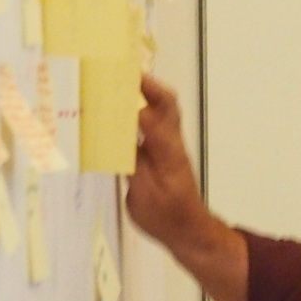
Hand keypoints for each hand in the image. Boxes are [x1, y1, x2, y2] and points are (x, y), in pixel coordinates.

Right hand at [126, 75, 248, 300]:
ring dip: (140, 94)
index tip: (117, 80)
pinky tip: (113, 113)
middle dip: (144, 83)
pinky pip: (149, 126)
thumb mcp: (146, 195)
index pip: (156, 114)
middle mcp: (169, 143)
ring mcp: (166, 147)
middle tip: (118, 69)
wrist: (187, 230)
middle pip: (164, 103)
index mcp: (168, 151)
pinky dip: (133, 114)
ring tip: (114, 82)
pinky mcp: (159, 155)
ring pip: (159, 112)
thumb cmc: (167, 216)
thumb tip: (119, 137)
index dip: (140, 95)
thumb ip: (133, 165)